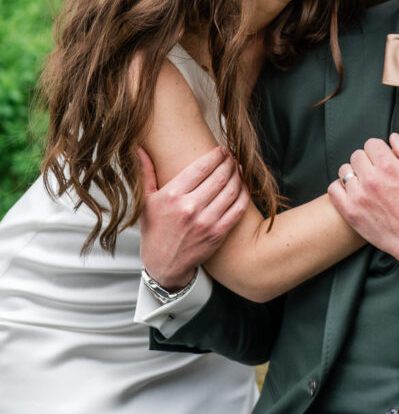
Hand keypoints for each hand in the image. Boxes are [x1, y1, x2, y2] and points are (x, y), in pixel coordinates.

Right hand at [138, 145, 249, 290]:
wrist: (164, 265)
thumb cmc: (155, 230)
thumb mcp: (145, 201)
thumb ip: (145, 172)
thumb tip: (138, 148)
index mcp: (172, 195)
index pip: (201, 167)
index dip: (216, 155)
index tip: (222, 150)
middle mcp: (189, 207)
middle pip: (219, 176)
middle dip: (229, 162)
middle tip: (232, 156)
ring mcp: (205, 222)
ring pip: (231, 190)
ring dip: (238, 175)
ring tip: (237, 168)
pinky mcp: (217, 234)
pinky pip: (237, 209)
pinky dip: (243, 195)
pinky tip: (242, 187)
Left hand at [327, 135, 398, 284]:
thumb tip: (393, 137)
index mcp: (389, 167)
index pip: (371, 143)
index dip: (380, 150)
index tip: (385, 160)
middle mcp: (371, 180)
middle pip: (357, 155)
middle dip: (368, 160)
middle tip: (378, 173)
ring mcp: (358, 197)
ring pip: (345, 170)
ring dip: (354, 173)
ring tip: (367, 183)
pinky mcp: (351, 213)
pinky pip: (333, 190)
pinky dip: (341, 188)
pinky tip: (354, 192)